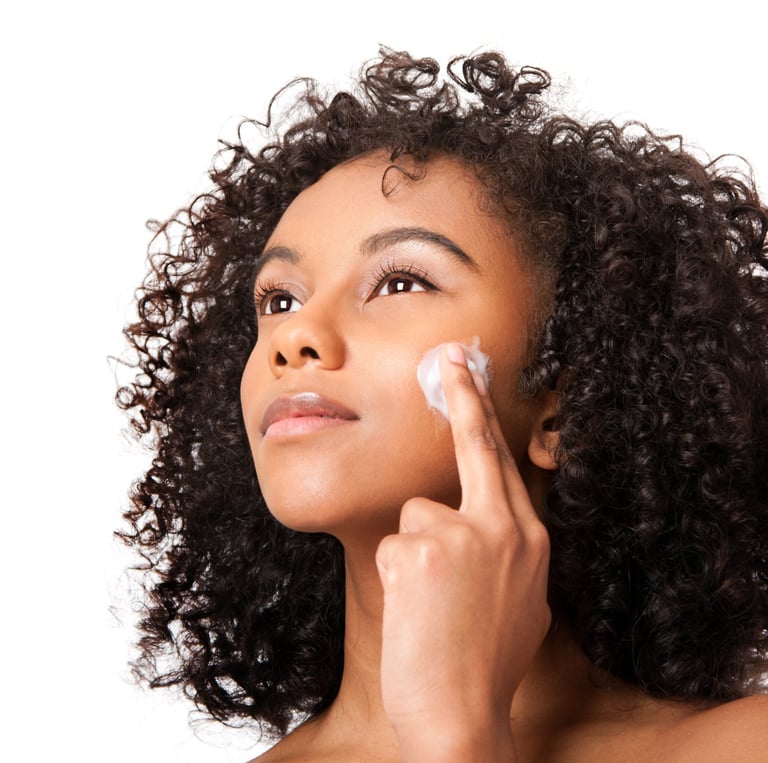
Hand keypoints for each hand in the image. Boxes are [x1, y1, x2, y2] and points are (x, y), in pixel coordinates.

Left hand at [375, 343, 551, 760]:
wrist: (461, 716)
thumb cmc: (485, 661)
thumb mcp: (521, 600)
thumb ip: (506, 551)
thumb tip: (486, 524)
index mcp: (531, 540)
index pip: (506, 465)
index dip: (488, 419)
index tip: (475, 379)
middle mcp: (503, 528)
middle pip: (476, 450)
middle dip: (465, 400)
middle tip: (450, 360)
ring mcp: (461, 535)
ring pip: (418, 514)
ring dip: (416, 553)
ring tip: (432, 604)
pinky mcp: (418, 550)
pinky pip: (394, 545)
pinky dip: (397, 576)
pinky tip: (415, 611)